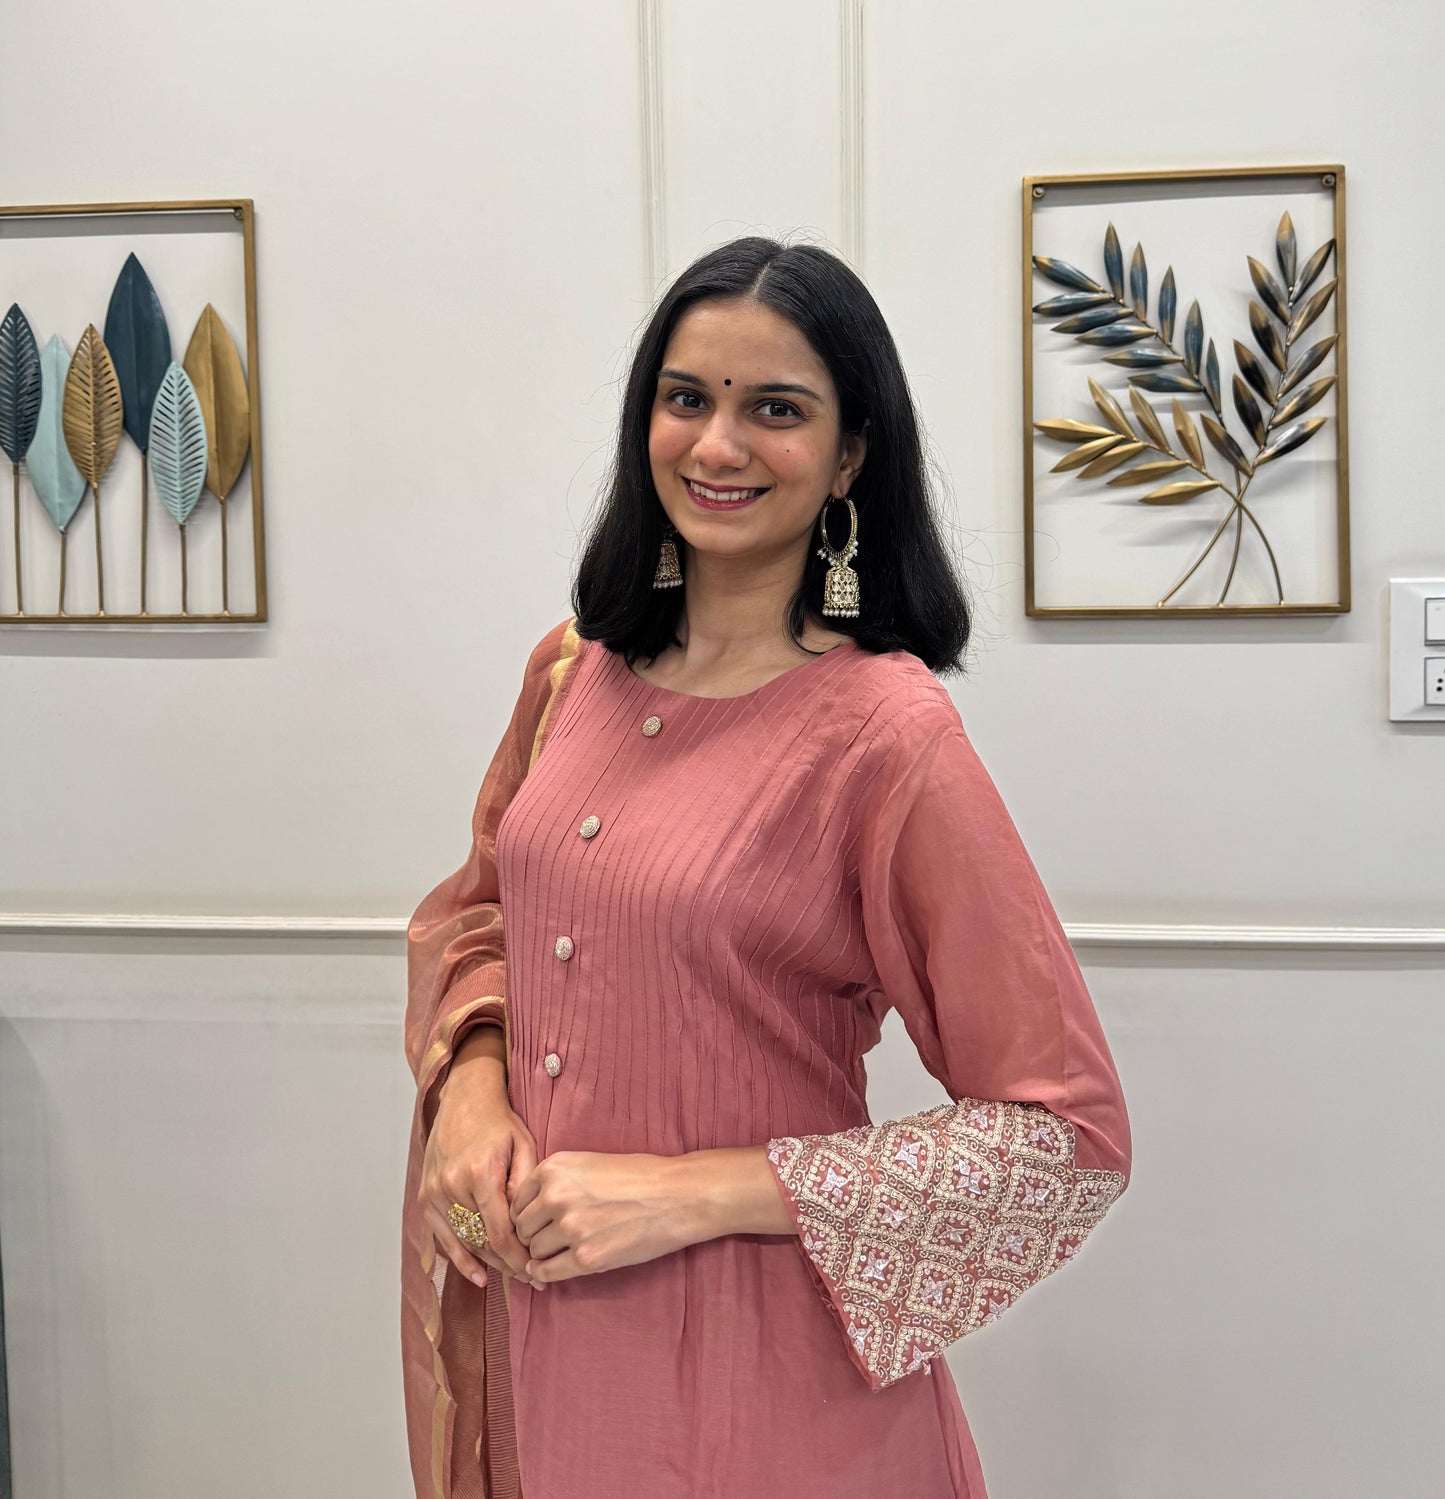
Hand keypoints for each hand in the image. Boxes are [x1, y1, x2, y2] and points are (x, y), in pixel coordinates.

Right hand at [419, 1054, 544, 1291]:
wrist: (465, 1099)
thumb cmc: (500, 1122)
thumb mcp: (524, 1146)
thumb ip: (526, 1185)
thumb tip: (529, 1223)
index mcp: (480, 1174)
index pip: (499, 1231)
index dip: (517, 1257)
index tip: (535, 1271)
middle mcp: (452, 1186)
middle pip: (481, 1241)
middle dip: (508, 1263)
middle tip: (532, 1278)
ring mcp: (435, 1192)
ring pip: (463, 1240)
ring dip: (488, 1262)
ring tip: (512, 1277)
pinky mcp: (426, 1196)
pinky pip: (442, 1235)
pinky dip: (459, 1256)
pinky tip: (477, 1275)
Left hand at [509, 1151, 699, 1283]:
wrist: (677, 1195)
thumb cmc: (639, 1176)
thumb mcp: (590, 1163)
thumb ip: (558, 1181)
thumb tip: (531, 1209)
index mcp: (555, 1168)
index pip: (518, 1199)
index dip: (526, 1213)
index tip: (537, 1221)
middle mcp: (556, 1196)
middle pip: (522, 1227)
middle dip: (532, 1235)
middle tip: (548, 1238)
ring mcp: (570, 1228)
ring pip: (534, 1250)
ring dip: (542, 1253)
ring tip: (559, 1250)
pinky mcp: (586, 1258)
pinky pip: (547, 1271)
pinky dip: (544, 1273)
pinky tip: (551, 1268)